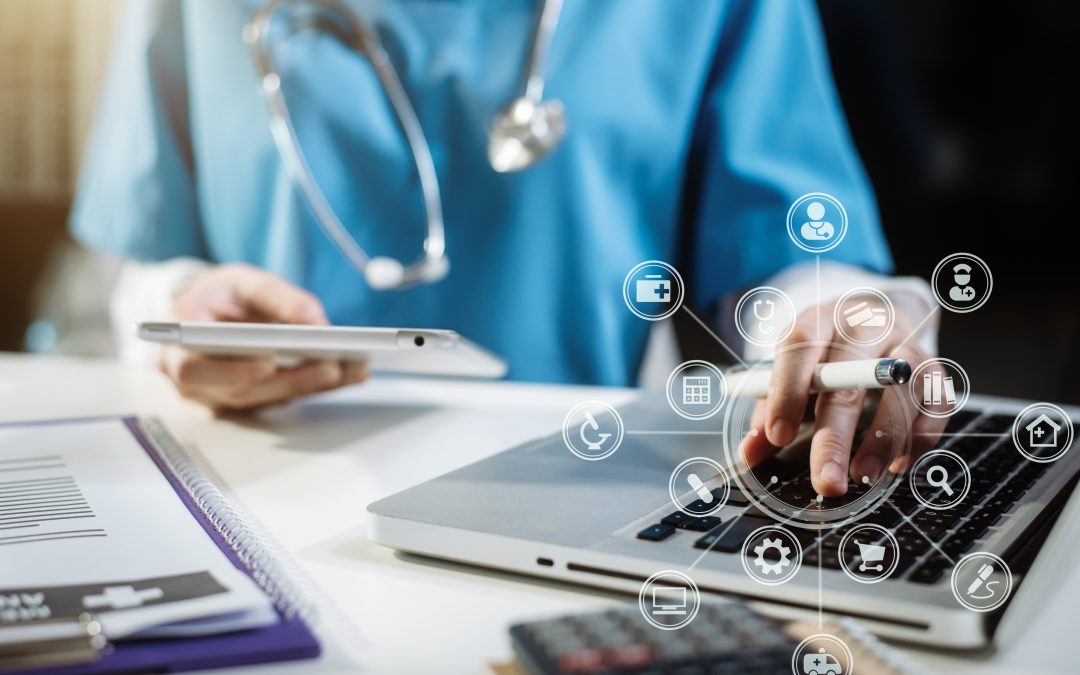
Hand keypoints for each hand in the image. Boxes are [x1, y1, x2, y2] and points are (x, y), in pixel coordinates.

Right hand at [159, 264, 366, 411]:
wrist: (208, 310)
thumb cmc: (220, 295)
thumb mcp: (242, 280)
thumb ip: (277, 297)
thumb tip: (316, 322)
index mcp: (178, 346)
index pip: (195, 368)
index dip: (232, 370)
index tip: (269, 363)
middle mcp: (195, 381)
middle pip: (241, 391)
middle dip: (290, 380)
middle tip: (331, 368)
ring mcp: (220, 398)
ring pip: (267, 400)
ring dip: (312, 386)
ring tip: (352, 369)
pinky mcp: (248, 404)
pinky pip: (282, 399)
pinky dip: (315, 386)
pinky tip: (347, 373)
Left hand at [739, 304, 944, 496]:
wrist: (871, 318)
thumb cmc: (822, 354)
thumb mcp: (789, 372)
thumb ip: (769, 410)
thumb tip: (750, 453)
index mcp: (818, 320)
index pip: (801, 347)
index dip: (787, 392)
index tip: (777, 436)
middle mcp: (864, 325)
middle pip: (850, 378)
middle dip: (835, 437)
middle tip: (826, 481)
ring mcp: (903, 342)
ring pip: (902, 388)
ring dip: (883, 440)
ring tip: (861, 475)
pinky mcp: (933, 365)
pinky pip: (937, 401)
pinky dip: (919, 436)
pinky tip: (897, 463)